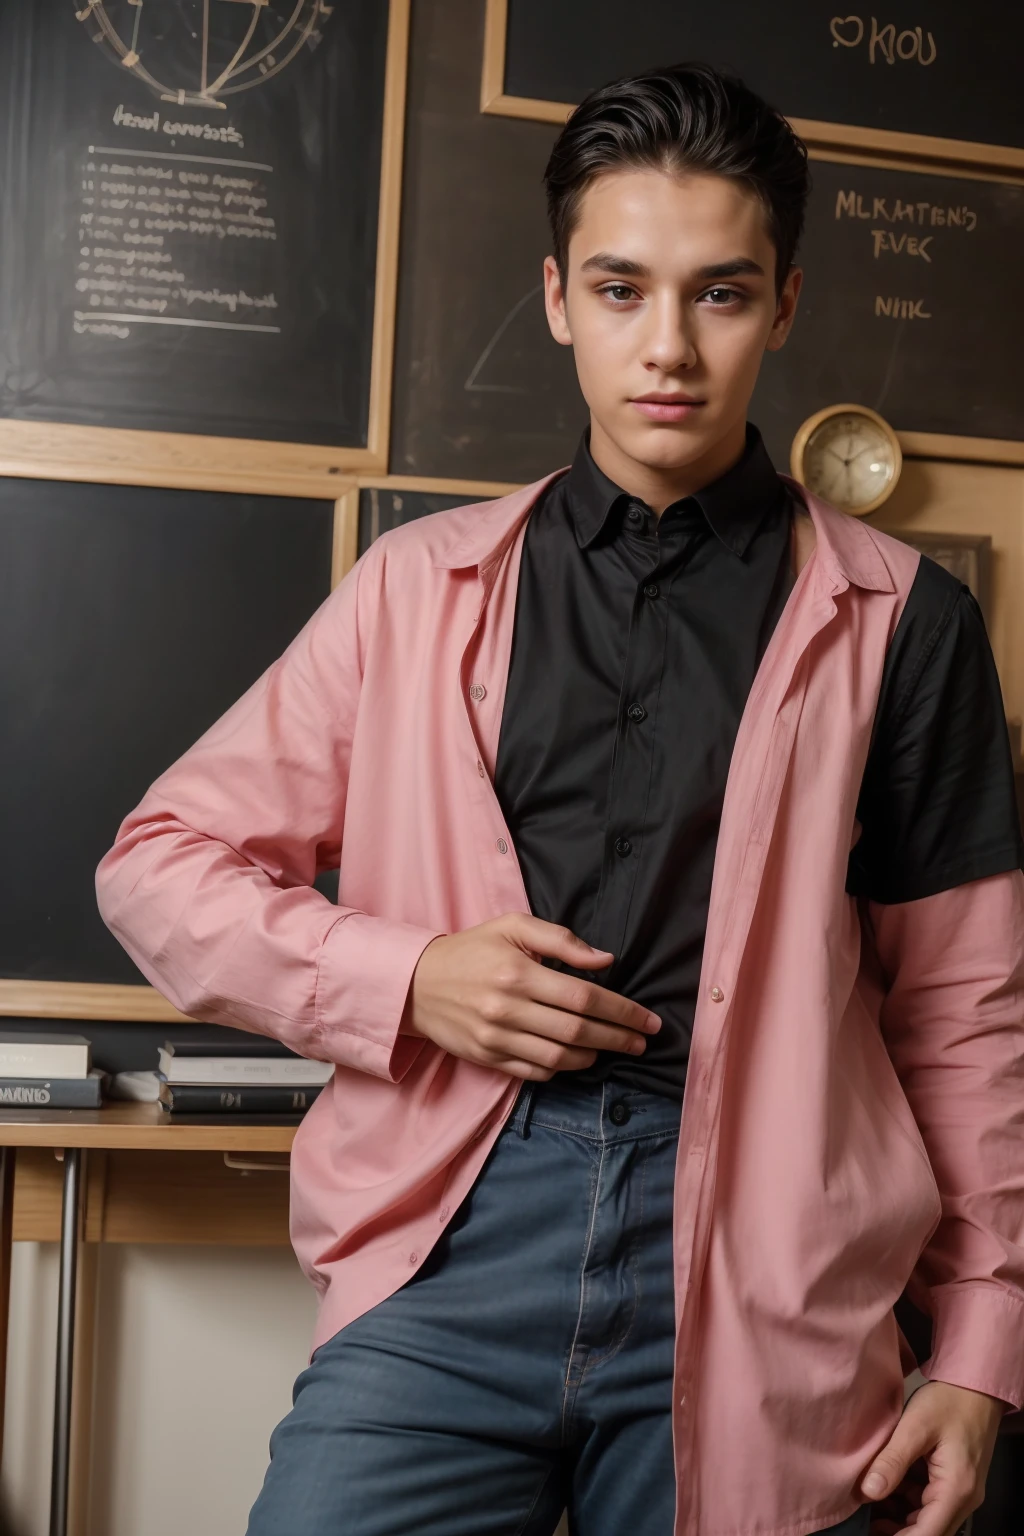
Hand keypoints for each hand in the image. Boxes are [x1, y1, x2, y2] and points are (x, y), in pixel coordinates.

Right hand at [406, 912, 660, 1079]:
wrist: (417, 982)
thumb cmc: (472, 949)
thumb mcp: (513, 927)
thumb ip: (561, 940)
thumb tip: (605, 960)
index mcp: (518, 972)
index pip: (584, 996)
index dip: (622, 1011)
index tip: (648, 1020)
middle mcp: (507, 1008)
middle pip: (577, 1031)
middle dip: (618, 1038)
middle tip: (643, 1041)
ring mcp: (496, 1037)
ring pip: (558, 1059)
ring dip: (593, 1057)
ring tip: (611, 1049)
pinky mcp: (487, 1057)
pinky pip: (534, 1073)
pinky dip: (561, 1069)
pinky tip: (575, 1059)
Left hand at [859, 1380, 1002, 1534]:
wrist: (976, 1384)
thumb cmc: (949, 1401)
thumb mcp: (915, 1427)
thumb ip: (892, 1461)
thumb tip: (868, 1492)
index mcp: (956, 1490)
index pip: (926, 1534)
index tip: (869, 1533)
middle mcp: (964, 1499)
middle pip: (929, 1531)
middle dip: (897, 1531)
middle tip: (864, 1521)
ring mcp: (962, 1491)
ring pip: (929, 1519)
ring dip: (901, 1518)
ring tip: (870, 1506)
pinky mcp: (956, 1481)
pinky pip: (932, 1503)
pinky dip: (909, 1502)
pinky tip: (887, 1488)